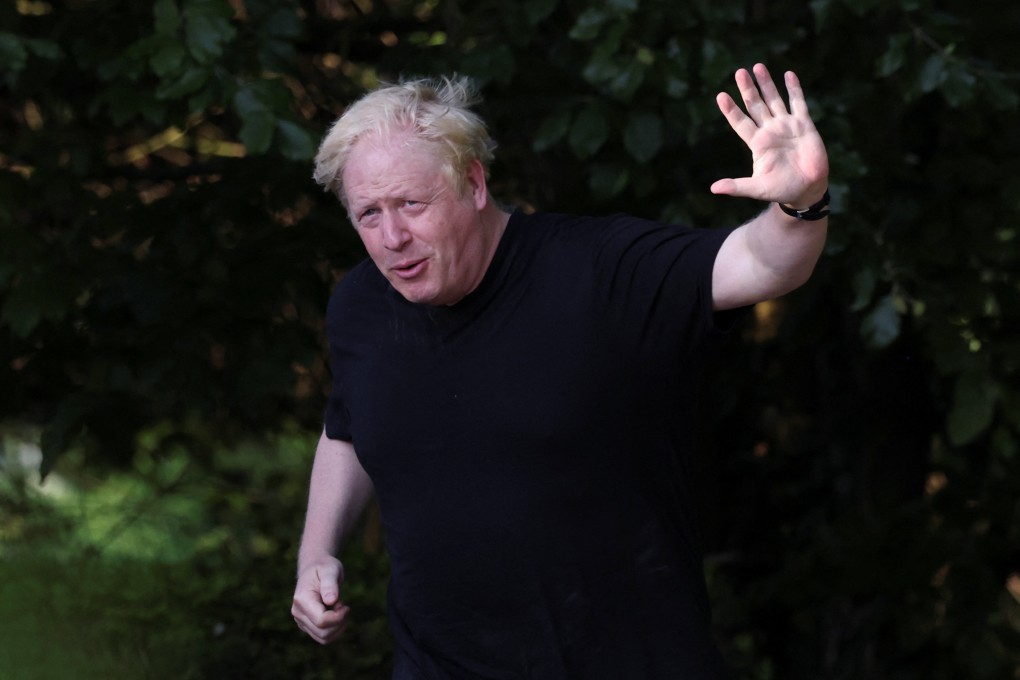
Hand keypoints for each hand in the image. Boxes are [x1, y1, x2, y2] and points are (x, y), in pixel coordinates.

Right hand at [291, 556, 349, 643]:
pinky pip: (323, 637)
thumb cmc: (324, 567)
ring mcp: (301, 621)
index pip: (321, 621)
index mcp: (302, 600)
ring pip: (323, 638)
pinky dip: (335, 629)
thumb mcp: (330, 570)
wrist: (315, 567)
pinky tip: (337, 614)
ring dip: (338, 628)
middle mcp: (298, 613)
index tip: (346, 605)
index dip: (338, 617)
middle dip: (340, 622)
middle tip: (344, 605)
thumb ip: (330, 584)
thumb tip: (331, 601)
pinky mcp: (307, 625)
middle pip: (323, 633)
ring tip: (340, 609)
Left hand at [711, 63, 828, 208]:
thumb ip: (736, 186)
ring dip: (766, 84)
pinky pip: (798, 103)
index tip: (720, 96)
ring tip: (757, 66)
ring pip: (774, 100)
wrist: (808, 189)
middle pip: (755, 106)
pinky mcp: (804, 125)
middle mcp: (770, 131)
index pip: (740, 123)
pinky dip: (794, 89)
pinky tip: (788, 74)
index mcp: (757, 143)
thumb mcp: (757, 188)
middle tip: (739, 72)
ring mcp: (787, 125)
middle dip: (748, 89)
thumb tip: (713, 189)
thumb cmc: (781, 189)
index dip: (731, 110)